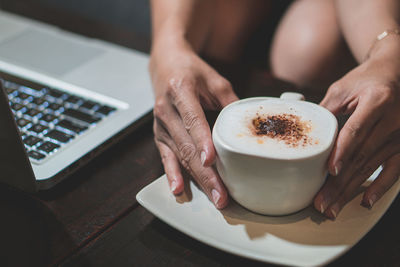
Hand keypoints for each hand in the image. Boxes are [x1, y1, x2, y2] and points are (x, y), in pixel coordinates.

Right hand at [149, 39, 237, 208]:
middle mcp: (166, 110)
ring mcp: (160, 125)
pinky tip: (178, 189)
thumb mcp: (214, 79)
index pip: (192, 119)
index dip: (202, 140)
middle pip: (186, 145)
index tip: (211, 159)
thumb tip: (250, 125)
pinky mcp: (159, 135)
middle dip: (204, 172)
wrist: (165, 64)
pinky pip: (166, 157)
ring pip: (179, 156)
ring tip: (213, 195)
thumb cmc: (190, 71)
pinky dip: (172, 174)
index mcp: (180, 91)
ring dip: (196, 178)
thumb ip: (230, 102)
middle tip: (220, 192)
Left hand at [314, 48, 399, 218]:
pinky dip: (379, 187)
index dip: (342, 152)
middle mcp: (393, 120)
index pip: (356, 131)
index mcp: (377, 101)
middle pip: (362, 156)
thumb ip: (325, 111)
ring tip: (333, 207)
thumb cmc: (366, 80)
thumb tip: (305, 134)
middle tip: (322, 202)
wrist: (395, 74)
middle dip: (339, 182)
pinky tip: (366, 201)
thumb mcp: (343, 88)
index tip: (330, 171)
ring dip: (351, 190)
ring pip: (372, 167)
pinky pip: (393, 170)